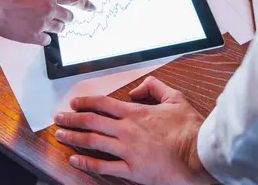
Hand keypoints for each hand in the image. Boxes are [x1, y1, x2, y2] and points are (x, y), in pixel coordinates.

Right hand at [0, 0, 95, 45]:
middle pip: (68, 17)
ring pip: (60, 29)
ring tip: (46, 25)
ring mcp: (43, 23)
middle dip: (66, 18)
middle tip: (62, 19)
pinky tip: (38, 35)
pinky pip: (47, 40)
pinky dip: (44, 38)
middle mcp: (50, 8)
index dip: (86, 5)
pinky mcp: (34, 36)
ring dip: (56, 28)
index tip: (92, 8)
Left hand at [54, 77, 213, 183]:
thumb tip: (137, 90)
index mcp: (136, 113)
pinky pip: (103, 166)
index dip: (85, 102)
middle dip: (72, 118)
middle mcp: (127, 130)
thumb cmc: (189, 129)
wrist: (199, 156)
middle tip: (58, 118)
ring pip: (93, 141)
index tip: (73, 103)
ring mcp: (127, 150)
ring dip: (74, 137)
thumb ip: (154, 87)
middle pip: (92, 121)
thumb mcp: (175, 98)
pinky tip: (74, 160)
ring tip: (60, 135)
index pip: (103, 104)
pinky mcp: (132, 170)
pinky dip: (86, 163)